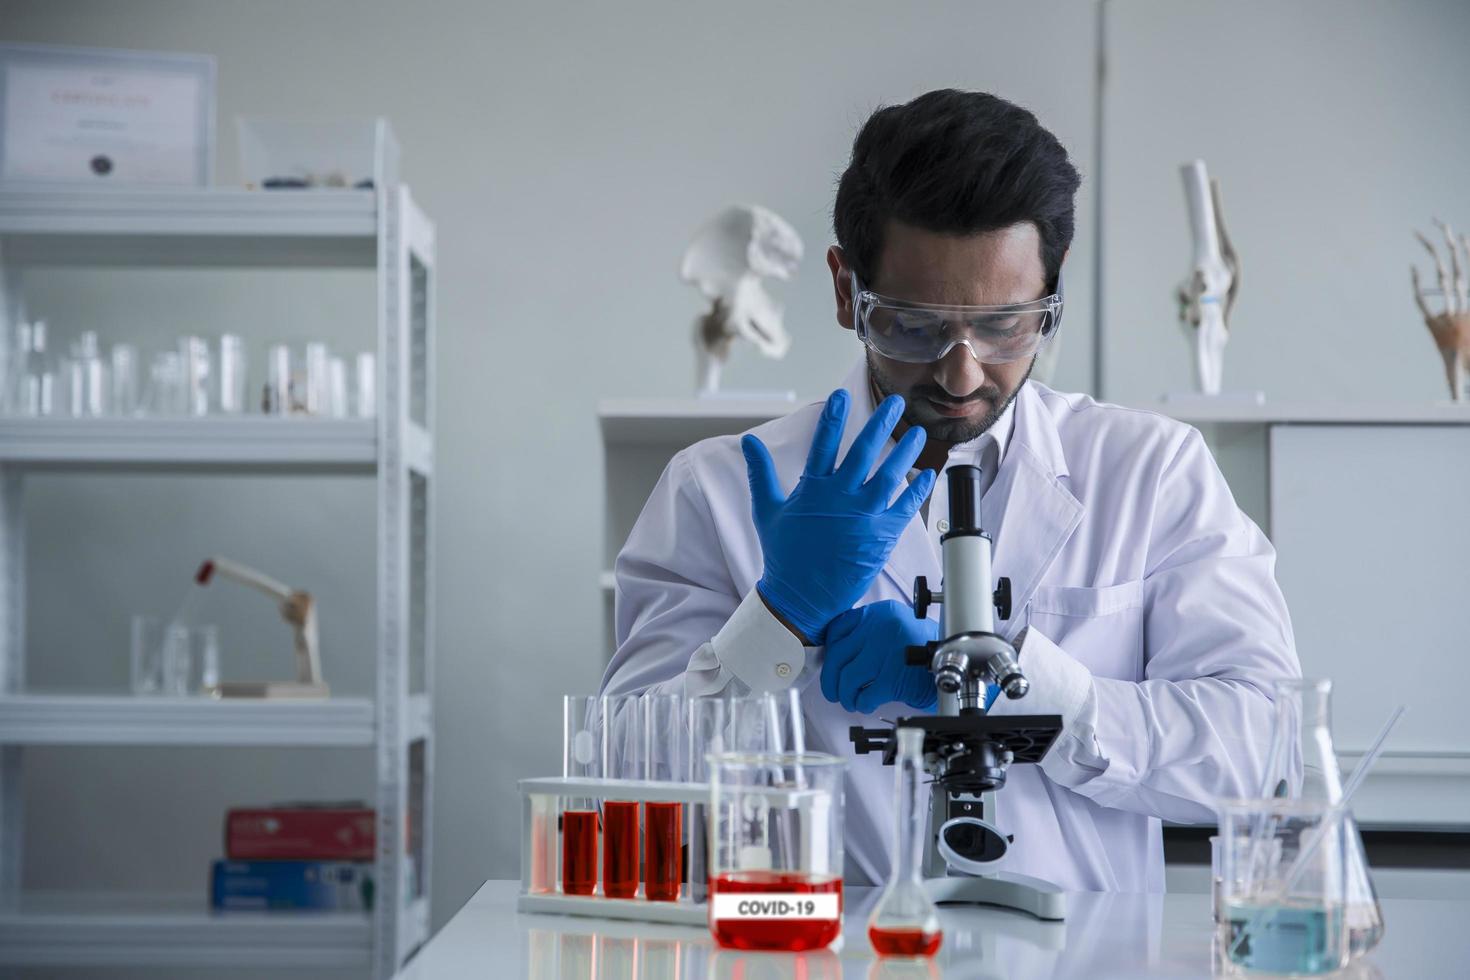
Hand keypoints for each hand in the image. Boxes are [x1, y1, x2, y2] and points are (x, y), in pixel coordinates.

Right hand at [742, 390, 935, 643]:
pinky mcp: (880, 536)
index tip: (842, 394)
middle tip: (896, 404)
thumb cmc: (784, 555)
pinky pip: (904, 507)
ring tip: (918, 433)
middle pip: (864, 452)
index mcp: (813, 489)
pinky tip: (927, 474)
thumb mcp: (766, 510)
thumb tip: (748, 442)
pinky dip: (917, 490)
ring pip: (890, 476)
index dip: (833, 417)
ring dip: (905, 452)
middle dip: (880, 424)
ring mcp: (863, 517)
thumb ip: (760, 473)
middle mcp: (840, 498)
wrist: (801, 598)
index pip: (823, 444)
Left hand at [821, 600, 937, 712]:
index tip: (831, 663)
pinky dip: (861, 703)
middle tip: (834, 690)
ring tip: (851, 700)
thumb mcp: (896, 627)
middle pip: (838, 655)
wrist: (954, 667)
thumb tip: (840, 652)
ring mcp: (886, 653)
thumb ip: (870, 632)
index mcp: (881, 613)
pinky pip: (864, 694)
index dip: (830, 650)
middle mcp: (882, 628)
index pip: (838, 628)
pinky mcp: (892, 678)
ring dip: (845, 694)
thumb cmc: (924, 651)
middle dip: (831, 678)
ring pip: (847, 677)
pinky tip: (866, 703)